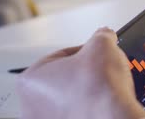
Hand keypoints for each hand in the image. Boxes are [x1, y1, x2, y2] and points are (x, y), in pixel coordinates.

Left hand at [16, 28, 144, 118]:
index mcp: (31, 80)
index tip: (99, 53)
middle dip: (88, 72)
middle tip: (104, 70)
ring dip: (91, 89)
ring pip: (75, 96)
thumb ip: (102, 35)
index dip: (87, 51)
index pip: (64, 54)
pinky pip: (83, 111)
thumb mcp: (103, 44)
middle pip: (67, 76)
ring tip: (107, 87)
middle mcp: (33, 104)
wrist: (114, 117)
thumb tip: (105, 35)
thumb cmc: (99, 89)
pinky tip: (106, 101)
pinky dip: (95, 105)